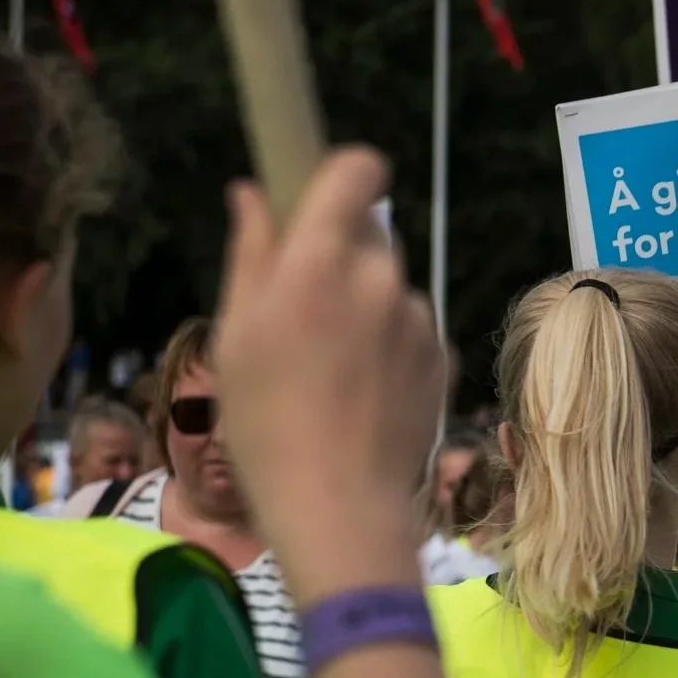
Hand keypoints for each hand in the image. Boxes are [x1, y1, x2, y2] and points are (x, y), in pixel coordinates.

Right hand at [213, 147, 443, 604]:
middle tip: (301, 312)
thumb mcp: (235, 336)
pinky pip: (410, 328)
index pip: (357, 168)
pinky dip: (388, 345)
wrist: (338, 508)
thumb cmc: (265, 424)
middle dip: (338, 256)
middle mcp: (381, 277)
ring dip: (364, 305)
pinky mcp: (441, 358)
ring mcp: (419, 318)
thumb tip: (252, 193)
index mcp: (323, 260)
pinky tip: (359, 394)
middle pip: (368, 233)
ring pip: (389, 285)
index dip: (339, 173)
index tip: (315, 200)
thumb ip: (251, 253)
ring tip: (328, 370)